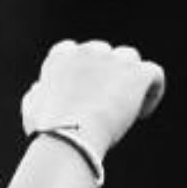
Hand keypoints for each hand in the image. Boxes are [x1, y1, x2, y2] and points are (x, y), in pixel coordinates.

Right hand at [20, 39, 165, 154]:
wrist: (71, 136)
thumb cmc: (49, 130)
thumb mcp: (33, 112)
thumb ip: (37, 95)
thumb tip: (38, 89)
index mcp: (61, 57)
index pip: (72, 51)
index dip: (80, 70)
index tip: (80, 91)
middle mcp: (89, 52)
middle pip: (104, 54)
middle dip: (105, 73)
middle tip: (105, 102)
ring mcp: (115, 60)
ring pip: (130, 60)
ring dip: (129, 78)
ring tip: (126, 106)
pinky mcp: (137, 73)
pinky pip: (153, 74)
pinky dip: (152, 91)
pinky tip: (142, 112)